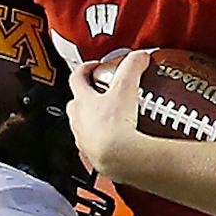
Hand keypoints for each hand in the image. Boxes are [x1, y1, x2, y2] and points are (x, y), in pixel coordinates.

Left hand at [66, 49, 151, 179]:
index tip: (95, 66)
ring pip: (84, 124)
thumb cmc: (114, 127)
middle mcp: (78, 121)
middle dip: (89, 94)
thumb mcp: (126, 88)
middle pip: (77, 102)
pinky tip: (120, 138)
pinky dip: (104, 139)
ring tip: (114, 116)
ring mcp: (84, 139)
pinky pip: (95, 143)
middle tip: (104, 91)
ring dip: (95, 118)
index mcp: (82, 101)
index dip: (85, 69)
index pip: (76, 78)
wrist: (118, 158)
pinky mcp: (93, 155)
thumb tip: (139, 56)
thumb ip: (132, 67)